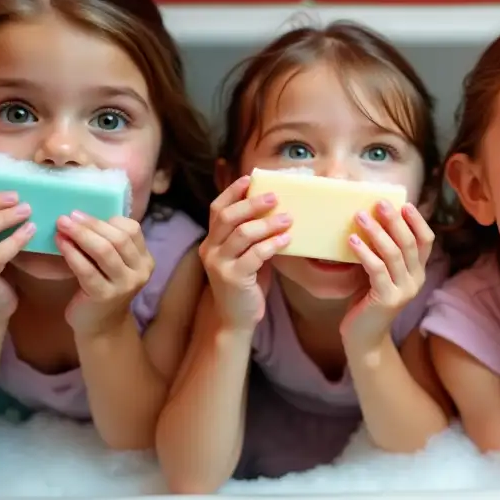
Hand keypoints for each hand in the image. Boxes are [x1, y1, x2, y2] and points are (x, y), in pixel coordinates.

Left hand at [58, 213, 154, 336]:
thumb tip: (83, 215)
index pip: (132, 229)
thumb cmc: (104, 288)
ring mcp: (124, 285)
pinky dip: (72, 253)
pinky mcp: (104, 296)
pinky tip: (60, 243)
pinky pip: (86, 269)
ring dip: (80, 234)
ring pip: (104, 251)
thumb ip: (110, 244)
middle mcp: (140, 272)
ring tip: (62, 225)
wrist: (101, 326)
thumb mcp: (115, 265)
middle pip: (118, 238)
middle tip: (68, 216)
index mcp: (145, 260)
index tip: (84, 215)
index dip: (108, 220)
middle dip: (91, 224)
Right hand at [198, 175, 291, 330]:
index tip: (250, 179)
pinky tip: (287, 240)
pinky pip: (255, 255)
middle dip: (252, 204)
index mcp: (212, 240)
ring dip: (268, 223)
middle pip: (228, 217)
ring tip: (288, 219)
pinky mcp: (233, 278)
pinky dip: (273, 244)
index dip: (232, 192)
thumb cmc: (246, 284)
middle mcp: (210, 249)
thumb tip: (277, 209)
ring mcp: (219, 264)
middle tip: (275, 197)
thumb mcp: (245, 255)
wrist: (235, 320)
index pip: (217, 209)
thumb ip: (252, 235)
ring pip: (242, 234)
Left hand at [340, 200, 435, 349]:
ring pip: (393, 254)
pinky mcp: (387, 299)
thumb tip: (372, 218)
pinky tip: (351, 240)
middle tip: (378, 204)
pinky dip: (364, 252)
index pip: (426, 240)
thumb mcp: (381, 272)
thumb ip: (384, 252)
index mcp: (418, 271)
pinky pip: (376, 269)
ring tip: (360, 217)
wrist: (364, 337)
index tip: (403, 203)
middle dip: (394, 221)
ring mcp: (403, 291)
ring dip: (376, 232)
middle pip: (409, 243)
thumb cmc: (368, 299)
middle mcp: (416, 280)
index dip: (417, 221)